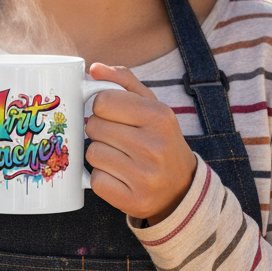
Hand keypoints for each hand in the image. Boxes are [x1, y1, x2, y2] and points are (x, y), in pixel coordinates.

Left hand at [84, 62, 197, 224]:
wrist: (180, 188)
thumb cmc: (158, 139)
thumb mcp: (150, 106)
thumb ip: (123, 82)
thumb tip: (94, 69)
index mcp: (159, 116)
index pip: (103, 101)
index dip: (101, 107)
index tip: (112, 115)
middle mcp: (155, 146)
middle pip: (94, 126)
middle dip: (99, 130)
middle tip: (117, 138)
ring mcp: (145, 176)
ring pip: (91, 153)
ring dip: (98, 154)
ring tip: (119, 157)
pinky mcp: (134, 201)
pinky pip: (95, 180)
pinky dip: (101, 178)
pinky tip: (119, 177)